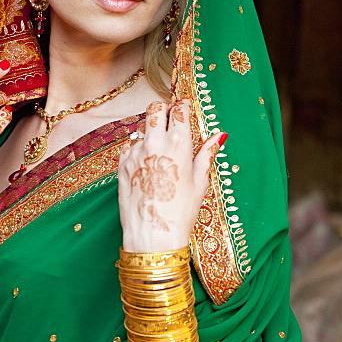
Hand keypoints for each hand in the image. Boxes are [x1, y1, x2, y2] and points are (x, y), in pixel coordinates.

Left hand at [118, 99, 225, 252]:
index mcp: (178, 144)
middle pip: (154, 108)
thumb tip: (219, 136)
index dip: (183, 106)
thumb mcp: (200, 182)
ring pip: (142, 128)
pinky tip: (148, 166)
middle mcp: (154, 143)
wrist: (152, 235)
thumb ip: (206, 154)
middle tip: (171, 119)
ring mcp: (135, 153)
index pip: (179, 110)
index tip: (186, 108)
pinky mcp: (122, 165)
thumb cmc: (181, 212)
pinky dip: (139, 150)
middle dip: (163, 109)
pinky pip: (130, 147)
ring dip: (152, 132)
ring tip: (161, 151)